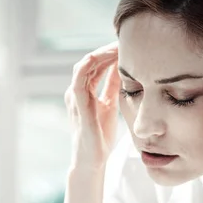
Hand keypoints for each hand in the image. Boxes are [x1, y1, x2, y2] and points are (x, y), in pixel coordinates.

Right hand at [65, 42, 120, 170]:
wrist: (93, 160)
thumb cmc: (100, 136)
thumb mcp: (110, 105)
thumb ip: (112, 88)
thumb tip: (123, 70)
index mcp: (84, 92)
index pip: (95, 65)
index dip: (109, 54)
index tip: (127, 47)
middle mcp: (76, 92)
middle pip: (90, 62)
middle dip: (107, 50)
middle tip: (125, 42)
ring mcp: (75, 98)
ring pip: (84, 66)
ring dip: (101, 54)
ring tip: (118, 47)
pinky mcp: (78, 106)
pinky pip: (79, 80)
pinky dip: (89, 65)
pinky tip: (103, 57)